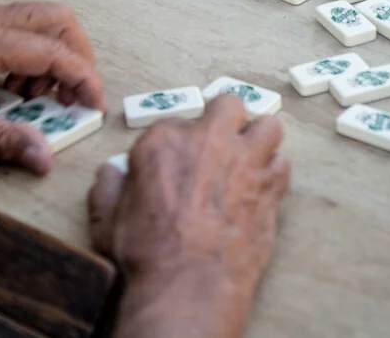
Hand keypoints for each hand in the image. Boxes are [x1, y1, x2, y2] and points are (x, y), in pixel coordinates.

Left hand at [0, 3, 103, 172]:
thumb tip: (44, 156)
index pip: (52, 51)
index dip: (83, 80)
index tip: (93, 107)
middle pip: (57, 21)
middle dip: (78, 59)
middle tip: (75, 97)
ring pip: (43, 19)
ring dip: (57, 56)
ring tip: (40, 97)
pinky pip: (22, 26)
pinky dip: (36, 53)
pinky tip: (18, 88)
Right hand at [88, 97, 289, 337]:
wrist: (189, 282)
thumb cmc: (147, 253)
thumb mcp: (107, 219)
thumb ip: (109, 187)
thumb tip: (113, 172)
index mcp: (164, 142)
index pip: (174, 122)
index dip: (176, 143)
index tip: (175, 162)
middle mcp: (209, 140)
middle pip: (228, 105)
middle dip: (225, 119)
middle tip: (220, 142)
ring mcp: (245, 160)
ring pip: (267, 126)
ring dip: (259, 139)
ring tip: (249, 158)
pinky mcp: (270, 185)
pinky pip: (282, 163)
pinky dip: (274, 172)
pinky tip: (262, 186)